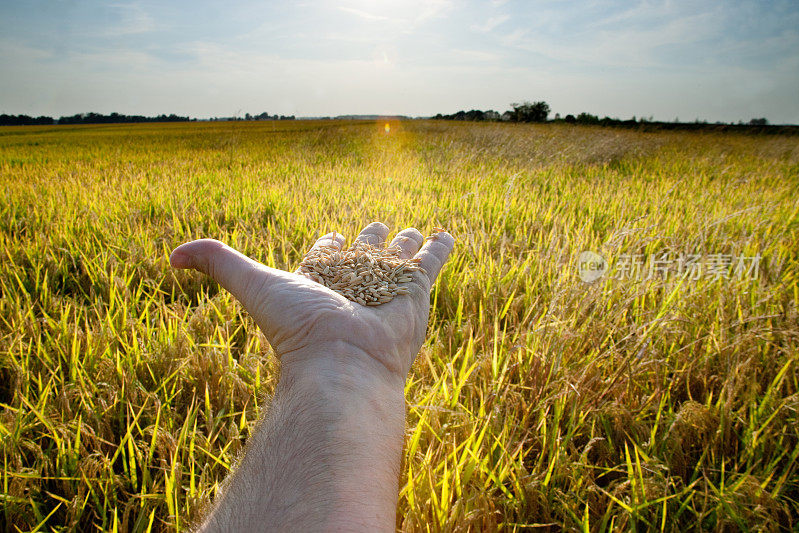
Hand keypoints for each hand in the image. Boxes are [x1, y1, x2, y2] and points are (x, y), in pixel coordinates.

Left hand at [170, 222, 454, 384]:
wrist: (342, 364)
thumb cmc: (298, 327)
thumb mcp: (252, 283)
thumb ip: (216, 262)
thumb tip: (170, 256)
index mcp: (319, 281)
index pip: (326, 254)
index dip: (328, 244)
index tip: (331, 236)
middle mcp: (353, 284)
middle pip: (365, 253)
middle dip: (371, 239)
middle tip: (377, 228)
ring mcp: (386, 288)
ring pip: (400, 257)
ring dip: (406, 243)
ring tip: (413, 233)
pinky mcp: (416, 292)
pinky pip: (432, 263)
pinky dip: (440, 248)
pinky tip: (445, 236)